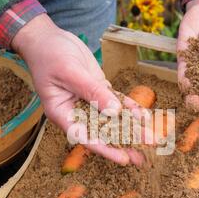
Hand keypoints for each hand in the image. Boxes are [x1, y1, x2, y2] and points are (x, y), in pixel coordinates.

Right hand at [12, 14, 142, 164]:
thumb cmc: (49, 55)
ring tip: (151, 141)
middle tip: (145, 158)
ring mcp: (90, 101)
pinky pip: (117, 101)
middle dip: (124, 143)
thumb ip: (92, 92)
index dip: (105, 149)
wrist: (47, 38)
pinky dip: (130, 108)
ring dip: (132, 128)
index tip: (123, 159)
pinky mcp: (99, 89)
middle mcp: (77, 112)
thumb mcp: (70, 72)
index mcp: (63, 113)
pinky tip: (145, 116)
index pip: (86, 137)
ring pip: (113, 118)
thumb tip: (115, 111)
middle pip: (103, 132)